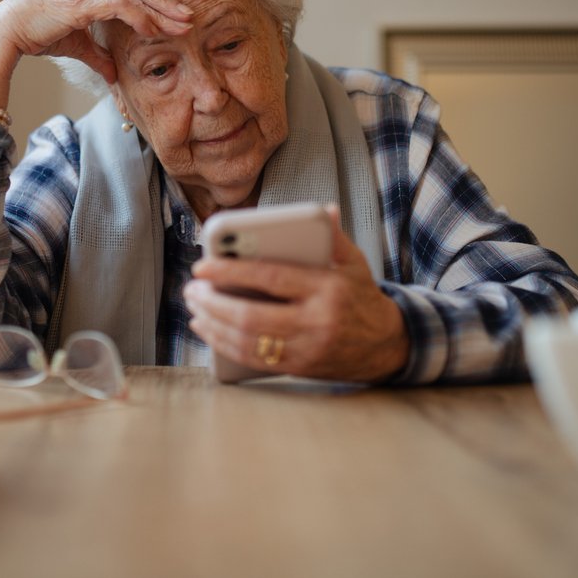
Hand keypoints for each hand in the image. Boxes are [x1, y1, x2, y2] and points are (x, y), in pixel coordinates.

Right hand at [0, 0, 192, 121]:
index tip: (177, 12)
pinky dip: (140, 16)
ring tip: (181, 26)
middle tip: (191, 18)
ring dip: (160, 10)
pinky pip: (120, 4)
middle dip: (167, 2)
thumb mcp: (77, 44)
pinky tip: (153, 30)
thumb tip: (114, 73)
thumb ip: (98, 55)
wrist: (9, 31)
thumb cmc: (39, 33)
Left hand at [184, 206, 409, 382]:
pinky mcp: (299, 368)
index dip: (231, 272)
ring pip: (247, 341)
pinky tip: (208, 329)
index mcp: (327, 288)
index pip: (271, 278)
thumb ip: (334, 236)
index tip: (201, 266)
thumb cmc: (360, 296)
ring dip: (213, 325)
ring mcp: (306, 349)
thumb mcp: (354, 262)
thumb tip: (324, 209)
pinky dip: (224, 344)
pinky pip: (252, 359)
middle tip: (191, 290)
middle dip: (213, 302)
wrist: (386, 345)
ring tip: (194, 307)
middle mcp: (316, 321)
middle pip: (251, 316)